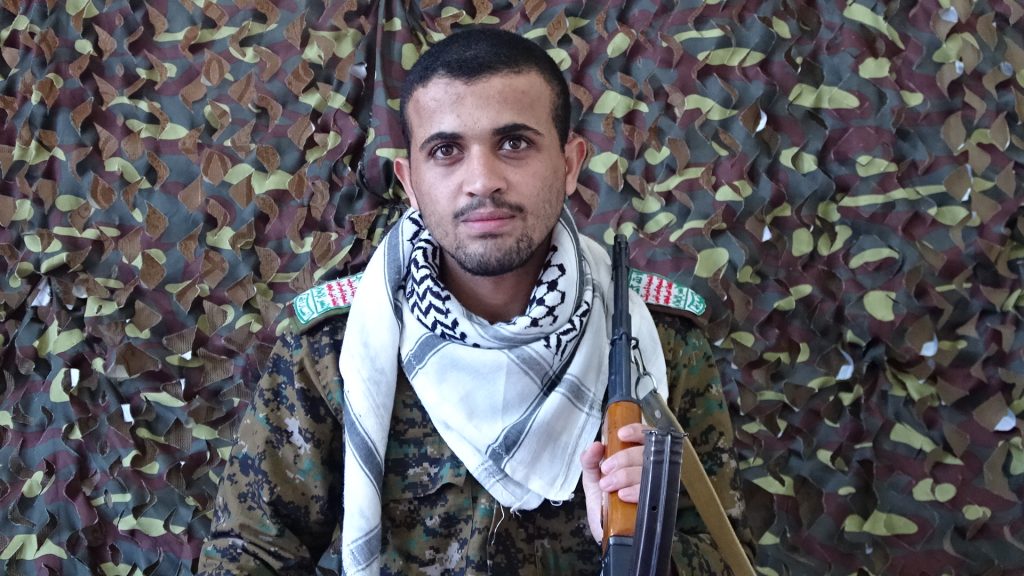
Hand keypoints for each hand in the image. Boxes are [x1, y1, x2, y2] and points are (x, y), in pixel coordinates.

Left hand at [580, 422, 647, 541]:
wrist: (610, 537)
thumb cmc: (604, 506)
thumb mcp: (592, 482)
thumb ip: (590, 462)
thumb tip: (595, 445)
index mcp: (635, 459)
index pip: (646, 435)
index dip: (637, 431)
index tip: (621, 435)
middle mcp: (651, 469)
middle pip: (648, 451)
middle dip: (623, 458)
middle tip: (606, 471)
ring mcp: (659, 485)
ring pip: (651, 469)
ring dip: (627, 475)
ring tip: (609, 486)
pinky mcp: (662, 503)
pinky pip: (655, 492)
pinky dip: (637, 491)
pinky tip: (623, 496)